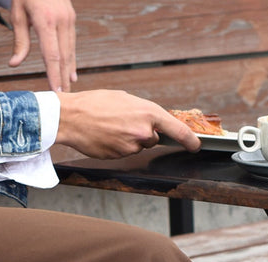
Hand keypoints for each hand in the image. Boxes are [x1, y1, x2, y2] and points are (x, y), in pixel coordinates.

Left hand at [8, 0, 77, 92]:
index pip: (52, 55)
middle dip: (64, 79)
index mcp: (46, 21)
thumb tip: (15, 64)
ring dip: (69, 71)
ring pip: (70, 51)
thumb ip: (20, 40)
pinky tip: (71, 71)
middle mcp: (61, 20)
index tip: (57, 93)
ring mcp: (69, 18)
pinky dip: (71, 58)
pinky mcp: (71, 17)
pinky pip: (71, 43)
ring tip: (68, 89)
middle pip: (64, 57)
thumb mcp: (18, 13)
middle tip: (65, 99)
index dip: (54, 75)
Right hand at [55, 90, 200, 157]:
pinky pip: (125, 152)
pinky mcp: (120, 157)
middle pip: (153, 139)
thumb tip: (152, 122)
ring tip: (111, 127)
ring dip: (129, 139)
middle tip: (123, 122)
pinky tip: (106, 136)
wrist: (72, 117)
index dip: (189, 139)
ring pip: (138, 146)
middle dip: (143, 133)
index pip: (177, 129)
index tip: (196, 145)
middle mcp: (143, 132)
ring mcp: (131, 147)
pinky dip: (118, 146)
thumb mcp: (125, 99)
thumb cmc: (96, 103)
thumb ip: (143, 112)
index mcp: (148, 113)